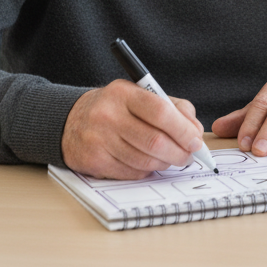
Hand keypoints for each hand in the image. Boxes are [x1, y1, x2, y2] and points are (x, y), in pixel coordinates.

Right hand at [61, 80, 205, 179]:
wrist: (71, 121)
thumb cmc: (116, 108)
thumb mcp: (141, 95)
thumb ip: (174, 108)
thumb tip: (195, 132)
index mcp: (123, 93)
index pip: (160, 111)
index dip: (183, 129)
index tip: (196, 140)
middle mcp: (108, 115)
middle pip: (155, 141)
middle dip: (179, 152)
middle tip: (189, 156)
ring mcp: (98, 139)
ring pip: (145, 160)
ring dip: (165, 163)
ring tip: (170, 158)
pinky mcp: (94, 161)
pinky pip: (132, 172)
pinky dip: (146, 170)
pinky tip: (147, 162)